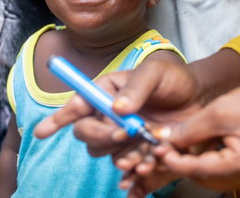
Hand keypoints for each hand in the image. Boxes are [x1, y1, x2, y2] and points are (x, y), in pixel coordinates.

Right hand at [34, 59, 199, 154]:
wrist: (199, 98)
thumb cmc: (172, 79)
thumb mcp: (155, 73)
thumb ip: (136, 87)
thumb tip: (117, 108)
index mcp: (105, 92)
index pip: (76, 106)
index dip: (57, 120)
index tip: (40, 133)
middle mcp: (108, 115)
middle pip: (87, 134)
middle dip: (102, 136)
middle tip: (125, 132)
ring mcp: (122, 135)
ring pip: (105, 153)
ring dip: (122, 152)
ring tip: (147, 143)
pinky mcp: (137, 151)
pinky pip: (127, 166)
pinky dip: (136, 167)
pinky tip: (148, 162)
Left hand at [146, 76, 239, 192]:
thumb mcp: (219, 111)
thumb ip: (189, 129)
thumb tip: (162, 139)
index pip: (199, 170)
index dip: (174, 161)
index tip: (155, 149)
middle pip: (205, 178)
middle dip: (181, 163)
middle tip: (159, 147)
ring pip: (211, 177)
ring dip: (191, 163)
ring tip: (173, 146)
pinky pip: (222, 172)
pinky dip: (206, 162)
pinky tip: (194, 148)